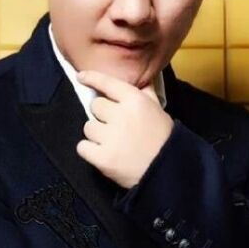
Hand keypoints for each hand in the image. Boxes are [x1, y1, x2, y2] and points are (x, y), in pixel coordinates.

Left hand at [75, 69, 173, 188]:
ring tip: (111, 142)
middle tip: (114, 126)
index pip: (107, 83)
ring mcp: (111, 137)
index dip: (91, 78)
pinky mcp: (102, 158)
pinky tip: (102, 153)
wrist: (168, 171)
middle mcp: (121, 115)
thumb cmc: (164, 138)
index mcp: (135, 100)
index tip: (80, 77)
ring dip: (96, 134)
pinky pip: (82, 147)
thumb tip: (140, 79)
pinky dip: (89, 151)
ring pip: (88, 127)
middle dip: (102, 115)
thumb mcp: (158, 110)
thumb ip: (146, 93)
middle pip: (95, 105)